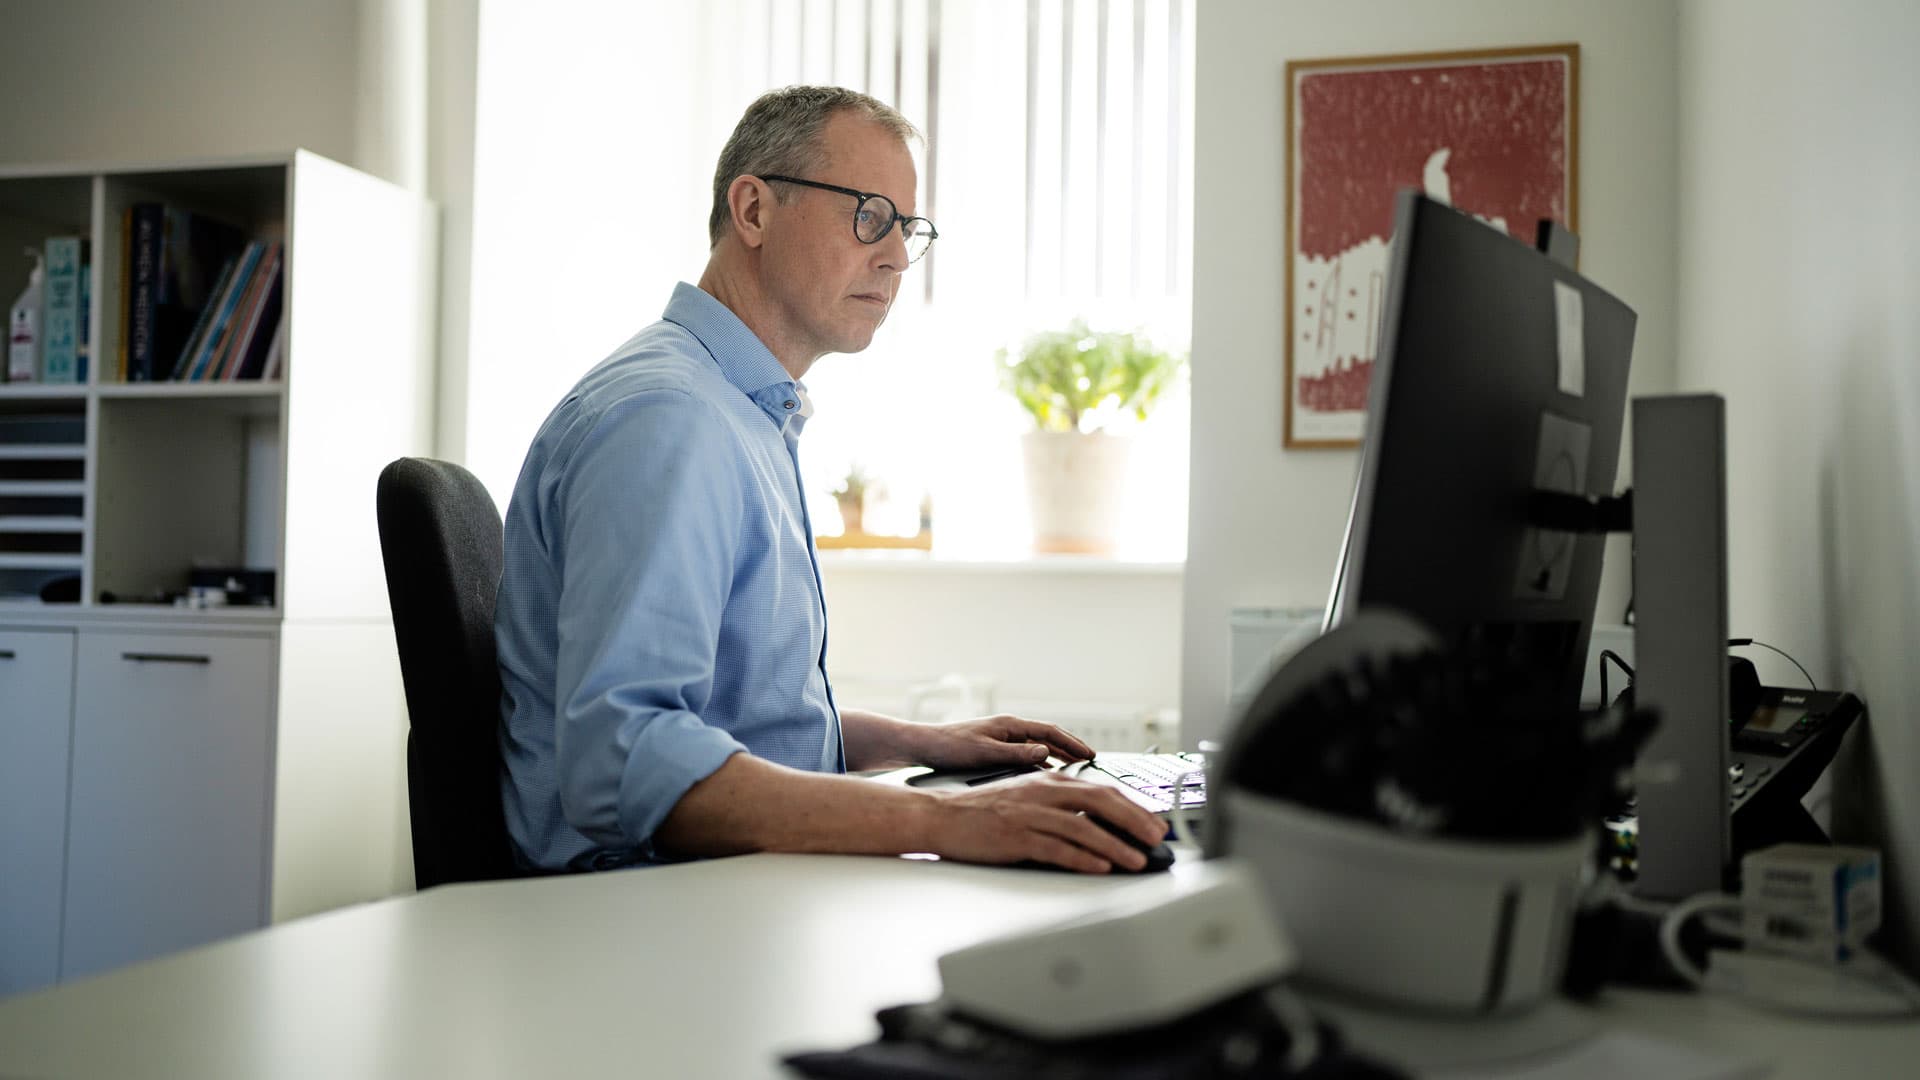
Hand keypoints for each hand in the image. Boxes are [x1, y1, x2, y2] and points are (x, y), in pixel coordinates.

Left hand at [910, 714, 1095, 770]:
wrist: (924, 747)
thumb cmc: (950, 748)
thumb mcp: (985, 753)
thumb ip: (1016, 754)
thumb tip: (1045, 752)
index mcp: (1009, 725)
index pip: (1050, 731)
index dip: (1072, 743)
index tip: (1090, 754)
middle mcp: (1009, 730)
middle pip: (1048, 737)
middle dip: (1070, 748)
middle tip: (1090, 760)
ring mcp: (1003, 739)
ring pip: (1038, 747)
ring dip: (1058, 756)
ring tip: (1075, 768)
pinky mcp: (995, 750)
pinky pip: (1026, 755)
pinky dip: (1041, 763)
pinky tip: (1046, 775)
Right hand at [926, 772, 1167, 873]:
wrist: (941, 816)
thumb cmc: (985, 811)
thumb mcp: (1028, 796)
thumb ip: (1062, 804)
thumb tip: (1100, 823)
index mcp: (1050, 780)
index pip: (1104, 789)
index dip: (1135, 807)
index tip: (1156, 822)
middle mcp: (1044, 792)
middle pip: (1102, 803)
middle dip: (1135, 822)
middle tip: (1157, 838)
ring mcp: (1030, 815)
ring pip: (1084, 828)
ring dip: (1116, 845)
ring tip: (1137, 860)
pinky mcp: (1016, 837)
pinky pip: (1057, 848)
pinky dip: (1082, 858)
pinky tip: (1100, 866)